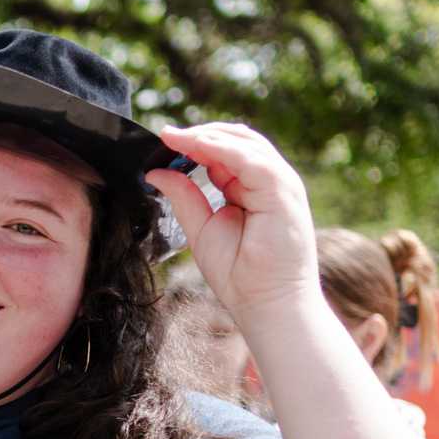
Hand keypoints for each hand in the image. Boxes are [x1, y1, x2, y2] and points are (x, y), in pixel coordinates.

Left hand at [146, 122, 319, 326]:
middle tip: (165, 134)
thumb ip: (183, 197)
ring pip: (244, 144)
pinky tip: (194, 145)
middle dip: (200, 134)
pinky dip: (220, 148)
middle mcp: (268, 182)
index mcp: (251, 189)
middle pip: (237, 141)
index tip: (163, 140)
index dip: (194, 144)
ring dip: (207, 136)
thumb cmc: (240, 275)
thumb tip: (155, 172)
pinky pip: (250, 159)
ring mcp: (280, 184)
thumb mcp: (201, 228)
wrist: (267, 304)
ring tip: (174, 136)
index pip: (225, 153)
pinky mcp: (283, 190)